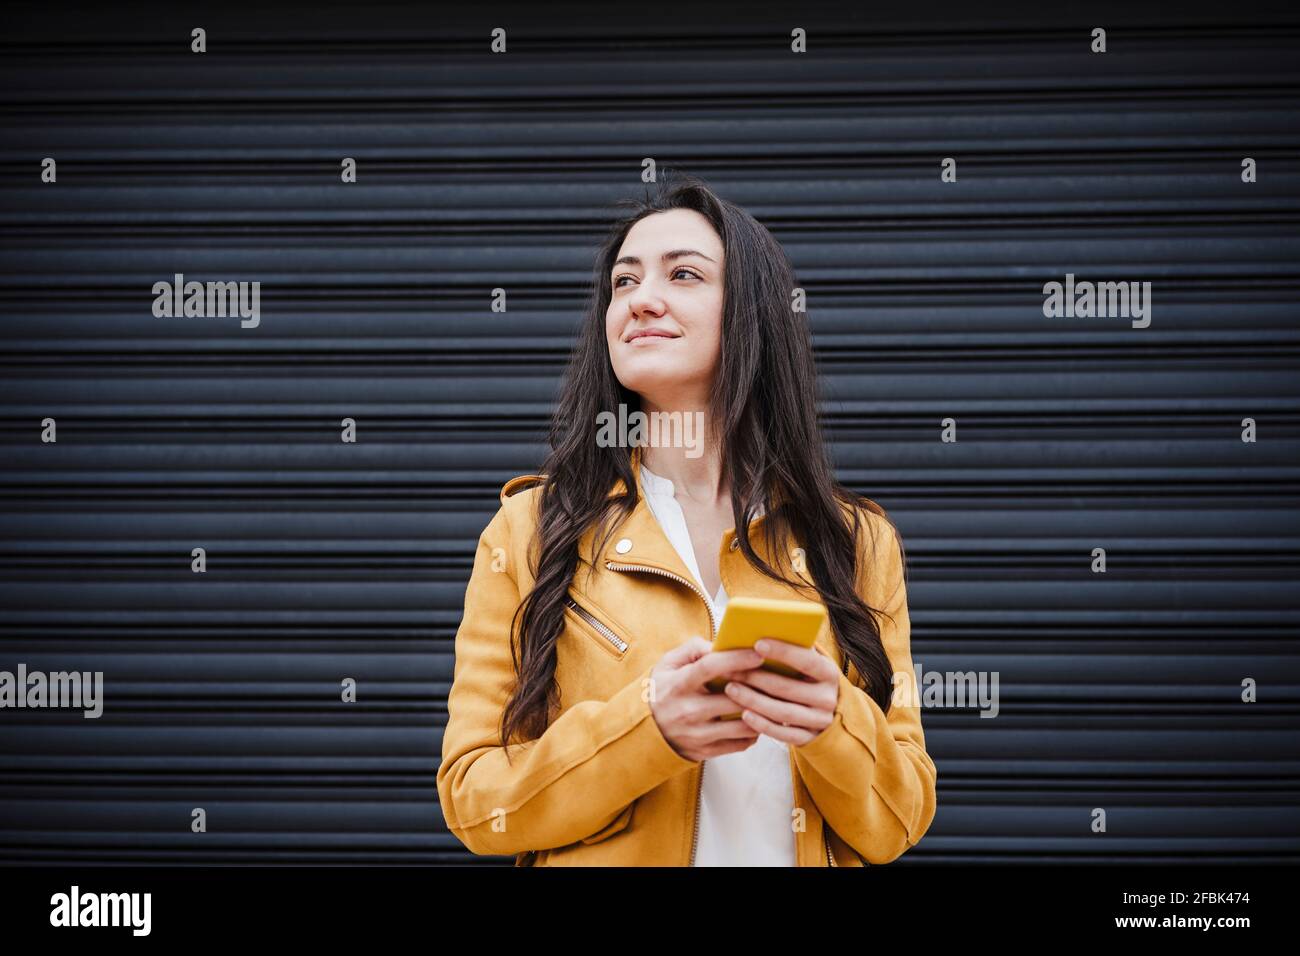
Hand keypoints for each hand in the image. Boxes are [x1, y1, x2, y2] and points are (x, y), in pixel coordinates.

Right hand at [649, 637, 766, 760]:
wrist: (644, 731)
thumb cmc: (662, 691)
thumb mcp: (668, 663)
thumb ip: (694, 649)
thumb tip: (722, 644)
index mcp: (678, 684)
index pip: (711, 667)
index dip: (737, 658)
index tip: (758, 653)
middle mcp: (688, 711)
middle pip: (733, 697)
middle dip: (758, 686)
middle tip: (775, 676)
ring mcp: (697, 734)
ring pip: (743, 724)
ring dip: (761, 711)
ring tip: (770, 699)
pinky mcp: (706, 752)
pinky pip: (741, 743)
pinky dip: (754, 730)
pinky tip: (756, 718)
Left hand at [723, 638, 839, 745]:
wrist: (824, 713)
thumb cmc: (805, 679)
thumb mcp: (806, 663)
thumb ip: (792, 649)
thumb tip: (761, 630)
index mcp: (828, 673)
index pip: (806, 660)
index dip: (783, 651)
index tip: (757, 643)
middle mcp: (828, 698)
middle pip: (787, 688)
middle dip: (755, 677)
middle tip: (729, 669)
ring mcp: (820, 721)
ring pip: (782, 712)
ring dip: (753, 700)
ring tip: (731, 689)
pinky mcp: (809, 739)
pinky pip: (783, 734)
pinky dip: (762, 724)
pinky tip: (744, 715)